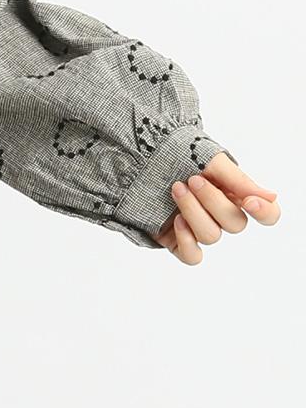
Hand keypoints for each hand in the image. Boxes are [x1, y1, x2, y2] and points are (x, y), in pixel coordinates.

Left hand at [152, 150, 279, 263]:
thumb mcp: (207, 158)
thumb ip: (238, 179)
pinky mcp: (176, 239)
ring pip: (212, 237)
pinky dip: (187, 241)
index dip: (265, 213)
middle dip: (213, 201)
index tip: (248, 201)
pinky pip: (193, 257)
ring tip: (175, 188)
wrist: (134, 152)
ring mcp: (198, 227)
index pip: (266, 214)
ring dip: (194, 212)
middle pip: (235, 224)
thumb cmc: (172, 151)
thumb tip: (272, 197)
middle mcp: (219, 213)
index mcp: (233, 193)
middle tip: (192, 179)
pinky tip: (176, 221)